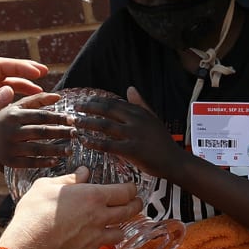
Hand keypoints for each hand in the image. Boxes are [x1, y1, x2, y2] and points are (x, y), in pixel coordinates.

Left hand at [0, 57, 49, 164]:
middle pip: (2, 74)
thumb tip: (10, 90)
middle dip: (23, 72)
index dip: (19, 67)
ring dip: (19, 87)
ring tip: (38, 92)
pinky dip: (10, 102)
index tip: (37, 73)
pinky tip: (21, 109)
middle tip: (43, 75)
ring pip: (0, 88)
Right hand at [0, 92, 69, 169]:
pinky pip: (29, 163)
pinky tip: (56, 161)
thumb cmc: (5, 119)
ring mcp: (10, 147)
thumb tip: (58, 97)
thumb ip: (38, 100)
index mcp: (15, 115)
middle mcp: (12, 131)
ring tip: (70, 150)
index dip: (59, 118)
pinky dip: (44, 163)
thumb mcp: (18, 107)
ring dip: (55, 150)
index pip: (42, 116)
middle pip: (41, 132)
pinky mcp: (9, 161)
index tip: (73, 120)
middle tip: (75, 134)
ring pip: (37, 149)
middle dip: (60, 133)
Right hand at [0, 166, 143, 248]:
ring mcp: (96, 240)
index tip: (131, 188)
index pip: (125, 192)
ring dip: (118, 228)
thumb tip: (83, 172)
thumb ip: (69, 179)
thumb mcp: (46, 186)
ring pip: (120, 234)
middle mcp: (100, 218)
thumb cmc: (33, 214)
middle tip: (136, 203)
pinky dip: (98, 248)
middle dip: (136, 205)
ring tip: (114, 225)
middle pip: (129, 212)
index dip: (131, 189)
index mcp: (93, 197)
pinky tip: (91, 245)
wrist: (26, 247)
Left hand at [69, 87, 186, 181]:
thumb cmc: (162, 141)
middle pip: (107, 110)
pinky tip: (84, 141)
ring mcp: (134, 135)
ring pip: (105, 126)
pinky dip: (94, 142)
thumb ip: (140, 103)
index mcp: (139, 112)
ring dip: (87, 123)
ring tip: (74, 123)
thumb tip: (130, 87)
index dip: (96, 101)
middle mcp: (136, 120)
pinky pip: (109, 145)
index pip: (113, 102)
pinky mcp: (132, 150)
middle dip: (88, 108)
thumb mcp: (152, 118)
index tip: (84, 102)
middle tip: (74, 108)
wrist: (174, 161)